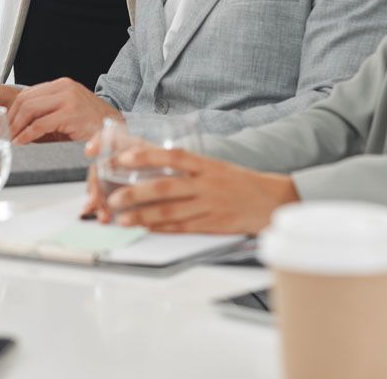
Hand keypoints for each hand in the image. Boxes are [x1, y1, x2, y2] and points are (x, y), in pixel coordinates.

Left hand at [7, 78, 122, 144]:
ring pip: (30, 109)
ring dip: (17, 126)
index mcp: (62, 84)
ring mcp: (68, 99)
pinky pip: (40, 124)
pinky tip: (22, 141)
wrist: (114, 127)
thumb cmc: (90, 122)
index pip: (28, 93)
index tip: (6, 123)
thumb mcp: (66, 110)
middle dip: (12, 118)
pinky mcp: (71, 114)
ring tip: (12, 138)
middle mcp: (65, 87)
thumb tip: (18, 124)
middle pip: (26, 100)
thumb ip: (46, 111)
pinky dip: (27, 134)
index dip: (13, 110)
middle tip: (5, 133)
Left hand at [96, 146, 299, 233]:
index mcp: (206, 164)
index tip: (122, 158)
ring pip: (170, 212)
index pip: (171, 156)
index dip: (145, 156)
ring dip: (143, 216)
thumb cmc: (240, 182)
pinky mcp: (214, 225)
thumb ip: (188, 166)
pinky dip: (161, 230)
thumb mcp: (216, 166)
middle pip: (165, 187)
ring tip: (121, 219)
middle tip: (113, 198)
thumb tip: (152, 162)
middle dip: (135, 193)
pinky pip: (182, 228)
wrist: (273, 200)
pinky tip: (145, 230)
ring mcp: (210, 206)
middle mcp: (207, 183)